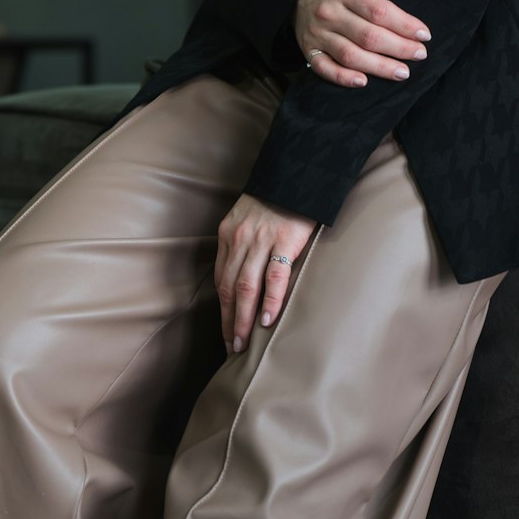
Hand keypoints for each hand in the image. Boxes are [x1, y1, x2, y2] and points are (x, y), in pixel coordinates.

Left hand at [215, 193, 316, 354]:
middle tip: (232, 347)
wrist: (297, 171)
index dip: (222, 309)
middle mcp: (240, 238)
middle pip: (228, 288)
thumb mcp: (248, 217)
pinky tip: (268, 320)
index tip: (225, 332)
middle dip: (229, 321)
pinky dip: (269, 301)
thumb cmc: (276, 198)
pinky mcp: (285, 240)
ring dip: (243, 319)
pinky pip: (274, 277)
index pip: (221, 279)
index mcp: (228, 234)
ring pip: (246, 287)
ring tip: (244, 343)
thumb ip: (242, 244)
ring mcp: (261, 240)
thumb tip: (242, 277)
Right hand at [294, 0, 431, 87]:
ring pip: (351, 55)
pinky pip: (325, 69)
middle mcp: (328, 13)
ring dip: (379, 67)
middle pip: (368, 36)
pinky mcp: (309, 51)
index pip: (378, 10)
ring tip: (403, 72)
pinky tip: (364, 82)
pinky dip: (343, 78)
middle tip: (420, 54)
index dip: (404, 24)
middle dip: (398, 48)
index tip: (424, 34)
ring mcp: (317, 34)